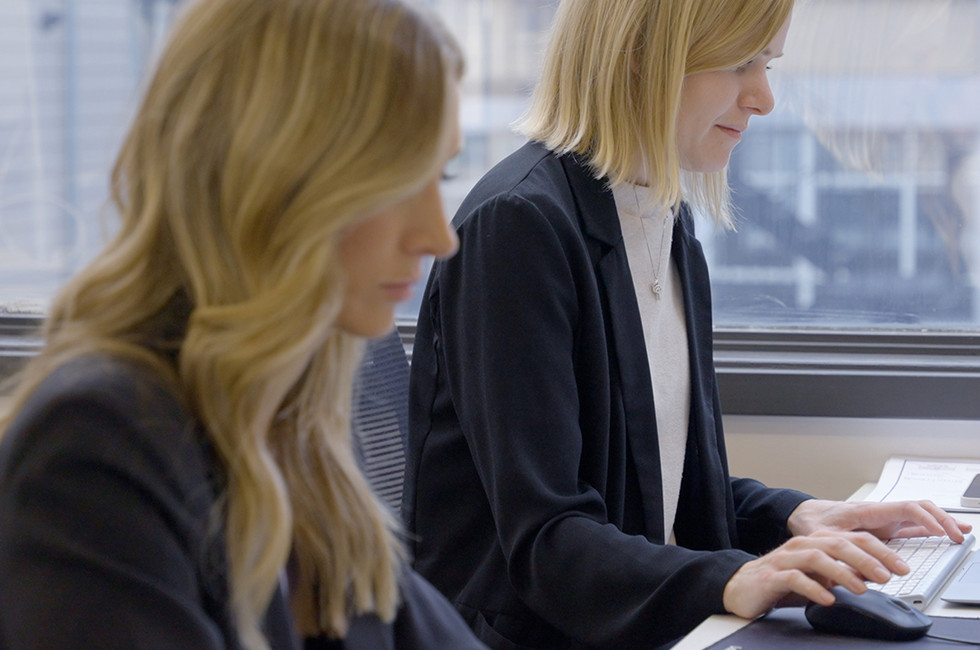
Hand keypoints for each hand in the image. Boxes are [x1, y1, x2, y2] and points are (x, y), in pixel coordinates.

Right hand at [722, 530, 899, 618]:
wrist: (740, 586)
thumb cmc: (780, 581)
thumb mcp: (816, 577)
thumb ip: (841, 573)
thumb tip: (872, 576)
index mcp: (815, 542)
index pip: (852, 539)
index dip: (879, 552)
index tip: (900, 567)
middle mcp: (802, 546)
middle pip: (838, 544)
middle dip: (866, 560)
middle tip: (886, 576)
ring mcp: (785, 559)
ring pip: (818, 558)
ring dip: (843, 573)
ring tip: (860, 589)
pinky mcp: (771, 576)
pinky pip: (795, 578)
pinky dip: (814, 588)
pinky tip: (827, 598)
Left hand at [787, 499, 971, 541]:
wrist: (803, 514)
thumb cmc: (812, 521)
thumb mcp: (821, 535)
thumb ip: (839, 548)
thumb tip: (858, 567)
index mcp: (868, 510)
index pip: (905, 508)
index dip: (926, 519)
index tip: (941, 533)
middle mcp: (880, 512)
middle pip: (919, 508)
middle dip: (942, 520)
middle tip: (958, 535)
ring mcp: (884, 519)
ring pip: (919, 515)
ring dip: (941, 522)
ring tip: (962, 532)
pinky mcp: (884, 526)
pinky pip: (912, 525)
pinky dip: (930, 528)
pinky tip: (945, 534)